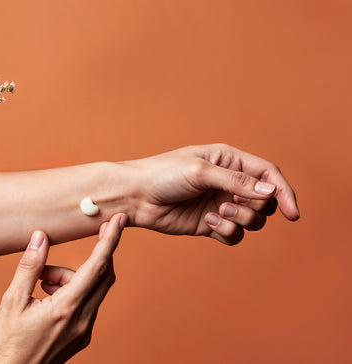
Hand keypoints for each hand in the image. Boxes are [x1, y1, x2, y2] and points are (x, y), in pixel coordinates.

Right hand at [0, 213, 126, 363]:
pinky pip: (84, 303)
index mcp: (67, 309)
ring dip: (70, 276)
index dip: (110, 240)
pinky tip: (46, 296)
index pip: (97, 267)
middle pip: (103, 276)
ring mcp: (83, 330)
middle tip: (91, 233)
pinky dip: (70, 291)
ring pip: (90, 289)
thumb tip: (40, 237)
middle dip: (95, 254)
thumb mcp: (11, 302)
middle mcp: (82, 320)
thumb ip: (30, 267)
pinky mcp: (79, 336)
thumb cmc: (6, 345)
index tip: (119, 220)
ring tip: (40, 282)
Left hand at [126, 144, 298, 244]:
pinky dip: (227, 232)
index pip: (268, 175)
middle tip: (232, 206)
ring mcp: (220, 204)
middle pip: (264, 201)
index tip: (292, 213)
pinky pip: (234, 236)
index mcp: (229, 161)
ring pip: (252, 220)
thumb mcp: (201, 172)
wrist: (135, 196)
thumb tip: (271, 192)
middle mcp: (228, 182)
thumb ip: (236, 182)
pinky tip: (208, 223)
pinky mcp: (210, 223)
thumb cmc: (163, 174)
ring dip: (241, 221)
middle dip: (256, 208)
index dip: (283, 192)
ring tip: (217, 214)